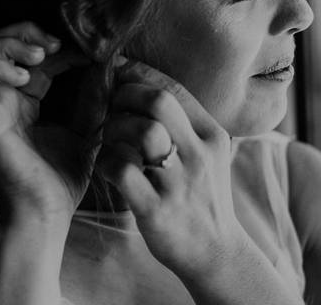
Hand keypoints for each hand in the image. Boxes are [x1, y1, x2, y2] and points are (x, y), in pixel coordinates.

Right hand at [0, 22, 95, 220]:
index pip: (31, 52)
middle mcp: (5, 98)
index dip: (53, 40)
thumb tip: (109, 65)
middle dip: (23, 31)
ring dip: (7, 43)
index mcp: (27, 99)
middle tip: (53, 45)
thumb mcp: (88, 128)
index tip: (83, 49)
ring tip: (37, 56)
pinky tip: (24, 78)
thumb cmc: (63, 177)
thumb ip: (94, 98)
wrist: (48, 212)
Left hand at [95, 59, 246, 278]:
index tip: (119, 70)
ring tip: (108, 136)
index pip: (174, 89)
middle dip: (125, 94)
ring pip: (141, 132)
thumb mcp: (209, 154)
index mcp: (211, 136)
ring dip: (115, 127)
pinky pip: (122, 171)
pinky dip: (105, 162)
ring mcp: (178, 183)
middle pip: (159, 102)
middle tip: (111, 104)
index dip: (141, 73)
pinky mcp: (156, 210)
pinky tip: (105, 165)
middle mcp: (198, 155)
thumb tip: (147, 86)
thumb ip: (186, 124)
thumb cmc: (203, 197)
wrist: (215, 251)